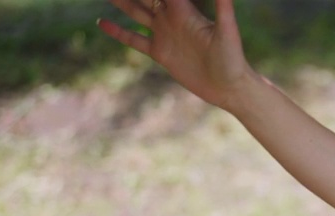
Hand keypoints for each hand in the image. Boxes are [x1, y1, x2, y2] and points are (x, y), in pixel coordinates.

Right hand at [98, 0, 252, 110]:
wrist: (229, 87)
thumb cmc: (232, 59)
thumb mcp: (227, 31)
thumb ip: (223, 6)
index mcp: (185, 11)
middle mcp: (172, 18)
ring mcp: (164, 34)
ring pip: (136, 12)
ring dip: (121, 2)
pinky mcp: (160, 53)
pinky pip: (134, 39)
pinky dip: (118, 32)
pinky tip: (102, 23)